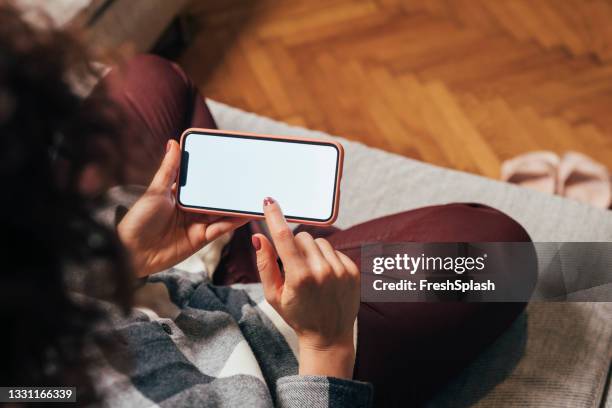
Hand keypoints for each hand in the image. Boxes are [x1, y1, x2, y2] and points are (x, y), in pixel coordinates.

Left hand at [117, 140, 247, 276]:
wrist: (132, 253)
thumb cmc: (138, 220)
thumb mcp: (156, 190)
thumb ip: (169, 169)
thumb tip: (173, 142)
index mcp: (178, 194)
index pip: (200, 180)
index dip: (214, 172)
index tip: (230, 161)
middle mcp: (190, 208)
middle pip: (214, 197)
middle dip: (230, 188)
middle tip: (248, 177)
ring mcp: (197, 223)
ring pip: (221, 211)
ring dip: (236, 205)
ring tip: (252, 195)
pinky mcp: (201, 239)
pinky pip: (221, 228)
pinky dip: (233, 221)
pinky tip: (244, 213)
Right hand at [253, 198, 359, 378]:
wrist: (329, 336)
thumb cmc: (297, 315)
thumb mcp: (273, 294)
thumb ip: (265, 264)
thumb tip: (259, 237)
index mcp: (299, 277)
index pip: (284, 237)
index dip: (275, 216)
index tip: (269, 202)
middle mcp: (322, 271)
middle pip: (302, 237)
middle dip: (294, 246)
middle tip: (293, 266)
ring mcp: (340, 271)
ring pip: (319, 241)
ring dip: (311, 251)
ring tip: (311, 273)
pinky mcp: (353, 271)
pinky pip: (335, 250)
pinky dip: (327, 259)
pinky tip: (325, 277)